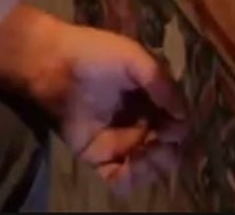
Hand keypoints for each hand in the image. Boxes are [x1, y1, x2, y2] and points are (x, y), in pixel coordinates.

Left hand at [0, 13, 186, 195]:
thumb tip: (182, 115)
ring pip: (148, 167)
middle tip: (159, 144)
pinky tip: (129, 165)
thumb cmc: (94, 54)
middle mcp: (140, 120)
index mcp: (151, 96)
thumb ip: (159, 82)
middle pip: (168, 148)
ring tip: (142, 154)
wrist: (52, 65)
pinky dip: (130, 180)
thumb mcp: (132, 57)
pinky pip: (120, 179)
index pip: (176, 120)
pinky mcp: (99, 156)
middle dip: (170, 151)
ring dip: (153, 166)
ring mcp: (120, 140)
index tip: (172, 127)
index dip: (179, 127)